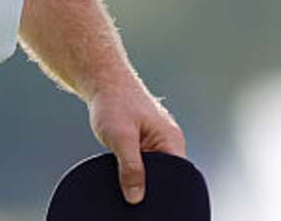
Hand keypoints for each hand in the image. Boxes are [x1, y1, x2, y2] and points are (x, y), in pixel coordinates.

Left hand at [86, 74, 185, 205]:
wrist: (103, 82)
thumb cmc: (115, 103)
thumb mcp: (121, 138)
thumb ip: (131, 167)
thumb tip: (136, 197)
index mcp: (171, 139)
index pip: (177, 175)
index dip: (160, 188)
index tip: (141, 193)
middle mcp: (169, 141)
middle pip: (165, 176)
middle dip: (147, 183)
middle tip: (127, 180)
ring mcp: (158, 141)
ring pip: (152, 170)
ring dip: (137, 174)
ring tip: (122, 167)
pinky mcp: (145, 142)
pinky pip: (144, 163)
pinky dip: (132, 167)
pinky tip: (120, 165)